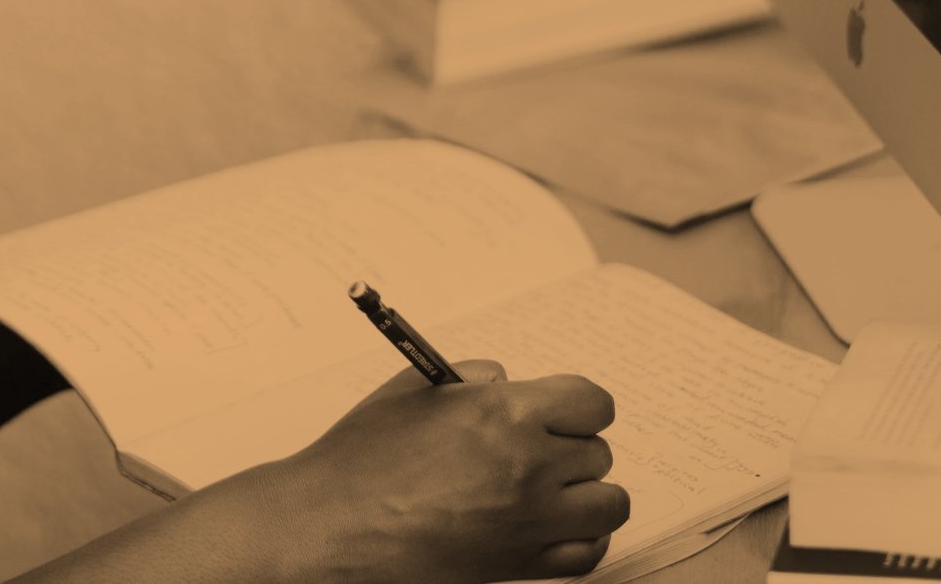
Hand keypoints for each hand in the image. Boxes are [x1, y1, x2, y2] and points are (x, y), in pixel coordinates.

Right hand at [256, 358, 630, 583]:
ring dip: (588, 493)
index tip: (561, 413)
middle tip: (537, 451)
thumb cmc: (361, 460)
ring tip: (556, 490)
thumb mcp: (414, 389)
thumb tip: (506, 382)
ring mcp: (528, 522)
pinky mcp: (520, 566)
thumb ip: (471, 376)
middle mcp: (528, 466)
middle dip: (571, 446)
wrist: (331, 525)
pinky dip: (585, 538)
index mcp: (505, 413)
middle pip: (597, 451)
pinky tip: (561, 526)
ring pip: (608, 503)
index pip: (591, 402)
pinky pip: (589, 553)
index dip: (576, 406)